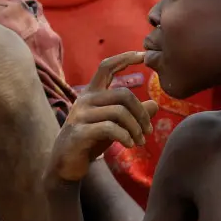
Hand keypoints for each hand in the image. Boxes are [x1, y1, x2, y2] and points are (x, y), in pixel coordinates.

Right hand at [47, 51, 158, 182]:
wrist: (65, 165)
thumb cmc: (90, 141)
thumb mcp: (114, 125)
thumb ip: (132, 114)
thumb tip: (155, 104)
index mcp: (91, 93)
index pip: (107, 67)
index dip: (125, 58)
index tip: (143, 55)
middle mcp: (85, 100)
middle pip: (123, 94)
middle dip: (141, 113)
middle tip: (148, 131)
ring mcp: (80, 116)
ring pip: (119, 112)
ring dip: (136, 129)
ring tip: (140, 142)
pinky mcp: (80, 133)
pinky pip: (110, 128)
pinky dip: (125, 136)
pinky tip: (129, 145)